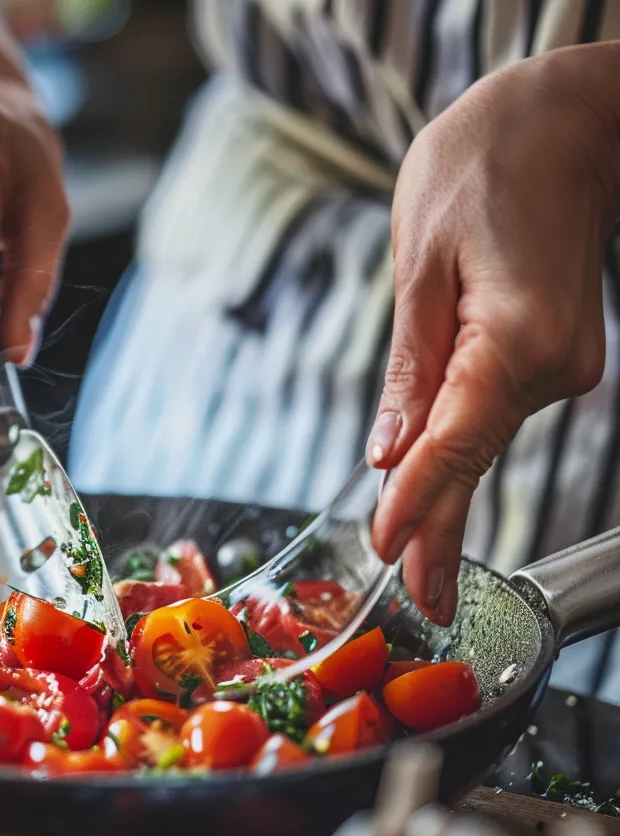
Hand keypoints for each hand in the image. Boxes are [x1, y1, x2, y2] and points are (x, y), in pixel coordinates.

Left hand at [370, 46, 619, 623]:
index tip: (390, 551)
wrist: (563, 120)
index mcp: (519, 338)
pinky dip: (461, 450)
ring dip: (447, 494)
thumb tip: (387, 453)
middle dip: (441, 528)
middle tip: (420, 600)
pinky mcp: (554, 354)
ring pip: (485, 441)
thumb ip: (411, 367)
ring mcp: (563, 362)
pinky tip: (435, 487)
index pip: (457, 441)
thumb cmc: (483, 167)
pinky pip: (494, 412)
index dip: (421, 502)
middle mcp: (555, 364)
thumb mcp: (422, 263)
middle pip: (476, 459)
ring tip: (419, 565)